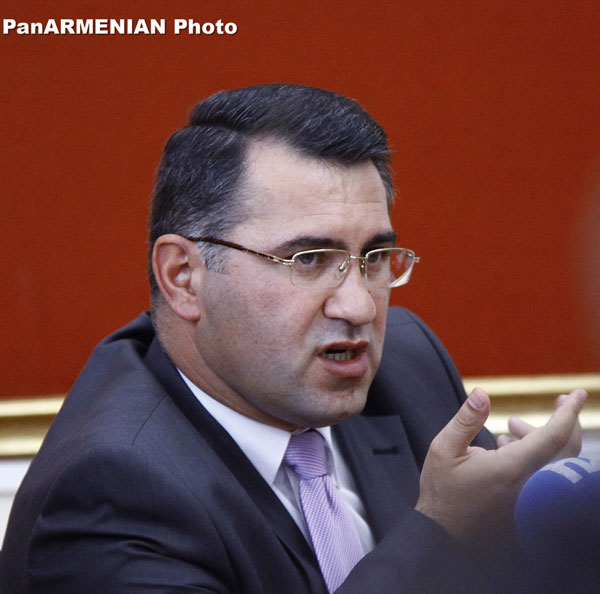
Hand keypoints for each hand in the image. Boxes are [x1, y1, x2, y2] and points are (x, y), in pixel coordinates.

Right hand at [415, 387, 586, 544]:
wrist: (444, 536)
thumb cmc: (442, 492)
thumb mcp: (444, 449)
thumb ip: (466, 420)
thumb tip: (481, 393)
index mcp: (511, 469)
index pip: (553, 436)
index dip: (568, 412)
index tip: (577, 393)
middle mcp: (529, 486)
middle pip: (566, 449)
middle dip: (566, 420)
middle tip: (561, 400)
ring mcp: (531, 498)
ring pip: (557, 463)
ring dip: (543, 437)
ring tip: (513, 425)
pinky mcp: (528, 505)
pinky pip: (546, 475)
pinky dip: (536, 454)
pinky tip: (507, 445)